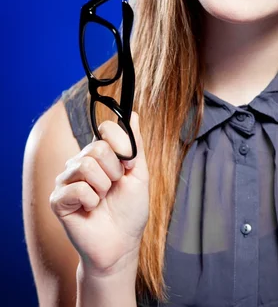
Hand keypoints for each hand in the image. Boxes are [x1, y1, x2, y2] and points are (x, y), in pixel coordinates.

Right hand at [50, 111, 148, 275]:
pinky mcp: (58, 200)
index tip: (129, 165)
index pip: (106, 129)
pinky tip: (91, 209)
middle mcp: (80, 162)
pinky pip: (78, 188)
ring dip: (104, 186)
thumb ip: (135, 145)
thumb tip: (134, 114)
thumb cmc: (130, 210)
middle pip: (97, 147)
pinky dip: (92, 201)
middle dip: (115, 170)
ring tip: (103, 199)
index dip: (122, 146)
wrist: (121, 244)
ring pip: (86, 165)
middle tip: (114, 187)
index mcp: (99, 154)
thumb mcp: (139, 173)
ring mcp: (66, 180)